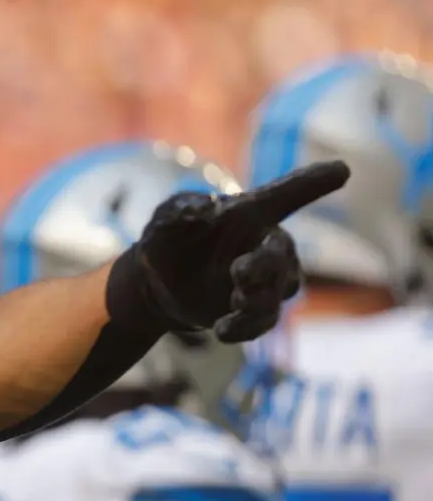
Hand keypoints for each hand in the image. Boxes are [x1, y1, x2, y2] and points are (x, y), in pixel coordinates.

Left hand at [132, 161, 349, 341]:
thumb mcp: (166, 221)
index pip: (286, 194)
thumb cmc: (169, 239)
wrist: (159, 283)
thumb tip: (201, 209)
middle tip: (238, 274)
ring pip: (278, 291)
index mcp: (249, 211)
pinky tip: (222, 331)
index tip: (342, 170)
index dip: (312, 183)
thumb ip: (181, 213)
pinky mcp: (257, 309)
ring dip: (256, 300)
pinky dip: (246, 327)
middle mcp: (266, 243)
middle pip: (281, 252)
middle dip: (266, 264)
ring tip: (231, 305)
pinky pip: (265, 320)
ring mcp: (267, 278)